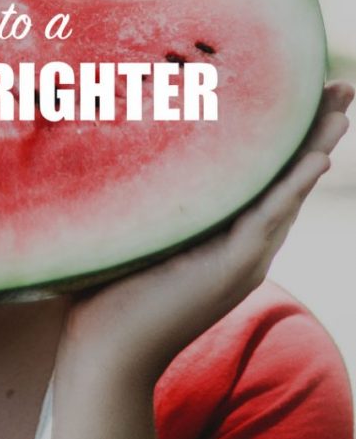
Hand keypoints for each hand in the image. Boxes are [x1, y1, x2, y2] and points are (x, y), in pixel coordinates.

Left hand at [60, 80, 353, 386]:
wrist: (107, 351)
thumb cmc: (109, 291)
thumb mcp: (138, 230)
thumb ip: (150, 197)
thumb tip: (125, 141)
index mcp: (224, 233)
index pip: (264, 175)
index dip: (285, 135)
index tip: (299, 91)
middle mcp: (244, 244)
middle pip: (287, 176)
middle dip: (315, 130)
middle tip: (340, 86)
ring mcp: (244, 258)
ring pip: (288, 191)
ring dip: (316, 146)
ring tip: (341, 106)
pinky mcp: (232, 269)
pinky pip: (268, 219)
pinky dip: (292, 187)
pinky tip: (317, 156)